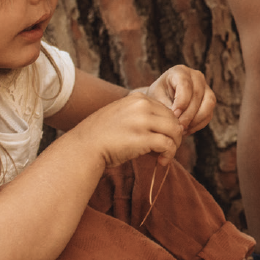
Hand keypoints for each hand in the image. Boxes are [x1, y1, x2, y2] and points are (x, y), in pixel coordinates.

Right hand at [66, 92, 183, 167]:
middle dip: (174, 136)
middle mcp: (142, 106)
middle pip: (174, 120)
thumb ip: (142, 116)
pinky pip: (168, 145)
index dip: (168, 126)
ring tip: (164, 156)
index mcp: (137, 98)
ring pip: (175, 131)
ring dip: (174, 146)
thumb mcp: (122, 115)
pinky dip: (169, 155)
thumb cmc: (101, 136)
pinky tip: (161, 161)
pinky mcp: (143, 138)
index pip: (166, 110)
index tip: (162, 139)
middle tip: (167, 150)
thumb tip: (167, 129)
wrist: (83, 147)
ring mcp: (143, 121)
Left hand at [143, 65, 215, 132]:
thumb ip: (166, 106)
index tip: (174, 115)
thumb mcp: (156, 98)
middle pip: (198, 95)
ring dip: (196, 119)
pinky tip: (187, 130)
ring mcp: (205, 88)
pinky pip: (209, 113)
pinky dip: (199, 124)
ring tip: (183, 130)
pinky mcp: (209, 101)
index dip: (181, 102)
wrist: (162, 99)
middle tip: (179, 127)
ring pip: (209, 104)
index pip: (185, 85)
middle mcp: (196, 77)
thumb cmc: (157, 97)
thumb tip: (177, 117)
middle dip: (188, 114)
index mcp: (180, 72)